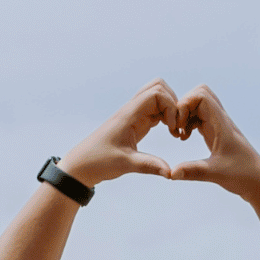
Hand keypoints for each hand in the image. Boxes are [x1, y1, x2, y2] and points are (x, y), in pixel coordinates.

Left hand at [56, 79, 184, 187]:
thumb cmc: (98, 162)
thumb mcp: (125, 164)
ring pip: (158, 97)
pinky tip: (170, 133)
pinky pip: (155, 110)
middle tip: (177, 125)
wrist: (82, 165)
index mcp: (129, 114)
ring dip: (171, 109)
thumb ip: (149, 166)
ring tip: (175, 130)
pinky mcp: (136, 123)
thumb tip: (171, 173)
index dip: (171, 106)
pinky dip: (167, 116)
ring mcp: (134, 115)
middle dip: (173, 102)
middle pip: (158, 87)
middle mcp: (132, 110)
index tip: (172, 128)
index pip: (156, 93)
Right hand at [162, 85, 259, 198]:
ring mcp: (219, 126)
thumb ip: (192, 171)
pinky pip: (199, 117)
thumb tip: (171, 173)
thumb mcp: (216, 173)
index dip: (185, 104)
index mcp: (222, 124)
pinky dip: (188, 123)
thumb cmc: (243, 175)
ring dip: (185, 115)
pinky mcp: (216, 133)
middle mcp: (221, 121)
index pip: (202, 95)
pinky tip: (185, 138)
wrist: (259, 182)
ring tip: (179, 134)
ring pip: (198, 106)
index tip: (179, 125)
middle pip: (200, 94)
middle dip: (183, 106)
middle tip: (176, 126)